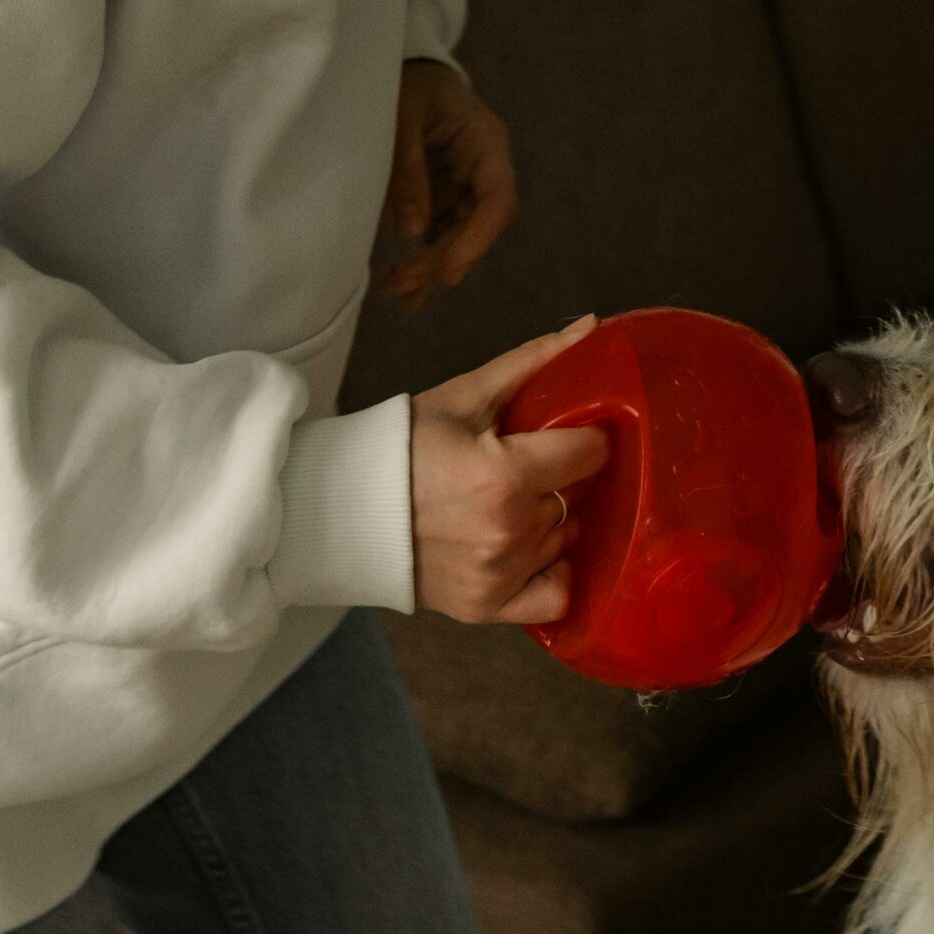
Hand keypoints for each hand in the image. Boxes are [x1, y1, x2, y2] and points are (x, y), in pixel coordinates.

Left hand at [379, 59, 515, 309]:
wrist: (407, 65)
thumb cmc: (407, 81)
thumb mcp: (401, 117)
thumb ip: (407, 171)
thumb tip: (413, 233)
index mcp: (486, 144)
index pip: (497, 201)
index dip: (476, 241)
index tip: (445, 271)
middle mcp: (485, 168)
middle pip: (479, 227)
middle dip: (445, 261)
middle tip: (403, 287)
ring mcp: (467, 182)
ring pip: (461, 235)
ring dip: (432, 266)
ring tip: (396, 293)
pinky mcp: (447, 191)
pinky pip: (442, 230)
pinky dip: (423, 256)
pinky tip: (399, 282)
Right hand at [412, 315, 610, 624]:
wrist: (341, 508)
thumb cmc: (402, 446)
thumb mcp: (465, 397)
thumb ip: (533, 362)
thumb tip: (593, 326)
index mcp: (506, 474)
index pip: (591, 454)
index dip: (582, 438)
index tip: (563, 437)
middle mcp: (510, 530)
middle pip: (574, 497)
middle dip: (557, 479)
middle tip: (522, 469)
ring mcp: (500, 573)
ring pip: (564, 540)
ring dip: (548, 522)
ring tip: (508, 505)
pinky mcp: (486, 606)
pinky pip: (555, 596)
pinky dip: (549, 574)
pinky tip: (526, 552)